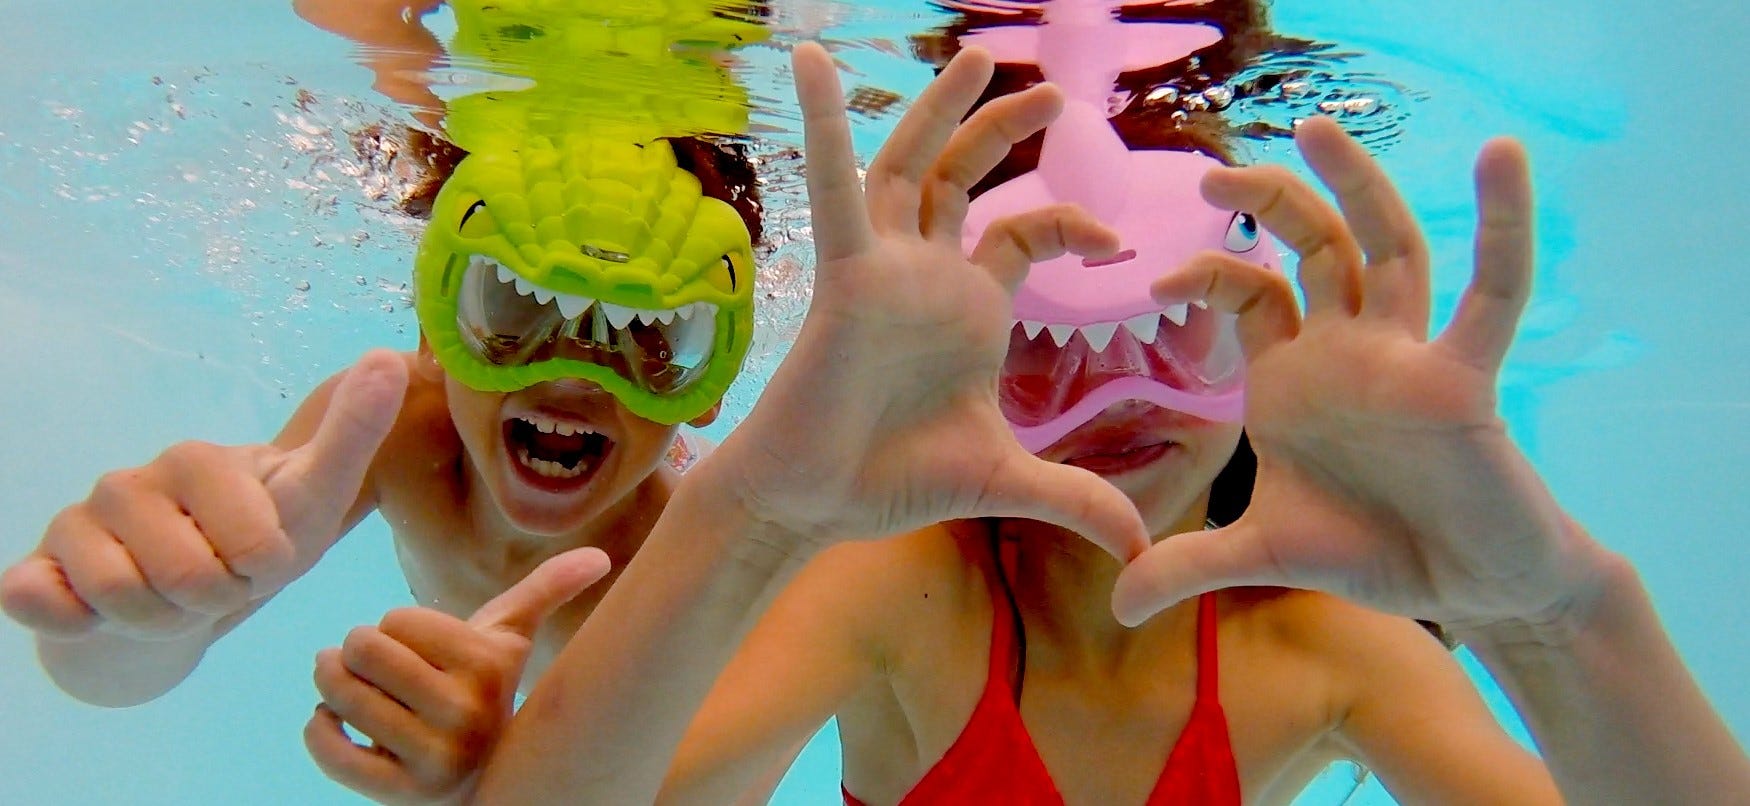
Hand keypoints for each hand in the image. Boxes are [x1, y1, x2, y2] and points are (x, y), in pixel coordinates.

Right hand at [0, 350, 407, 639]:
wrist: (178, 607)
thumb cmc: (255, 543)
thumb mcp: (315, 498)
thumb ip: (353, 433)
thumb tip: (389, 357)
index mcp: (201, 461)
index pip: (254, 541)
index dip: (263, 569)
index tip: (263, 556)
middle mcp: (131, 480)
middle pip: (191, 579)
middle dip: (216, 600)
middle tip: (219, 583)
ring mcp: (79, 521)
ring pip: (127, 599)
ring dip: (162, 619)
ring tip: (173, 598)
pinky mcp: (35, 568)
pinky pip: (45, 603)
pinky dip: (78, 621)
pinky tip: (97, 611)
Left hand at [305, 548, 611, 803]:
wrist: (485, 779)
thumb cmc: (486, 693)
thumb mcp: (511, 641)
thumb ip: (546, 591)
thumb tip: (601, 555)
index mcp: (488, 667)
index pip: (396, 618)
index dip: (394, 626)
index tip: (414, 647)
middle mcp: (465, 714)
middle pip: (363, 649)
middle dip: (353, 649)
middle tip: (366, 661)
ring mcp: (433, 759)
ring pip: (341, 697)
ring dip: (330, 684)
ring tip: (342, 686)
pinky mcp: (399, 796)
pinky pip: (331, 752)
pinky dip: (317, 730)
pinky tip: (332, 723)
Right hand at [703, 43, 1147, 560]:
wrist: (818, 500)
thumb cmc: (894, 481)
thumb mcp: (1007, 479)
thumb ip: (1075, 499)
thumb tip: (1139, 550)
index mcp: (969, 308)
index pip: (1024, 235)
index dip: (1069, 223)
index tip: (1117, 241)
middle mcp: (928, 276)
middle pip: (966, 179)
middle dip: (1004, 130)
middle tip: (1052, 91)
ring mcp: (886, 267)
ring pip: (914, 164)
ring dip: (942, 109)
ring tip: (979, 56)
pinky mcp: (845, 273)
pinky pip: (836, 186)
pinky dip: (824, 125)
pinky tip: (812, 65)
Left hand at [1111, 118, 1610, 635]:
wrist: (1467, 589)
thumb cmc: (1372, 552)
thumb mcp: (1262, 554)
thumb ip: (1190, 565)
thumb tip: (1117, 603)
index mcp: (1295, 376)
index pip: (1249, 293)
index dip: (1205, 277)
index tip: (1156, 288)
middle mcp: (1349, 350)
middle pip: (1311, 248)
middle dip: (1268, 201)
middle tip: (1208, 170)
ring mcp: (1408, 355)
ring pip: (1384, 247)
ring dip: (1356, 186)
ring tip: (1317, 128)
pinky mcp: (1466, 378)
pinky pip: (1491, 294)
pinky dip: (1502, 227)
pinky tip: (1498, 160)